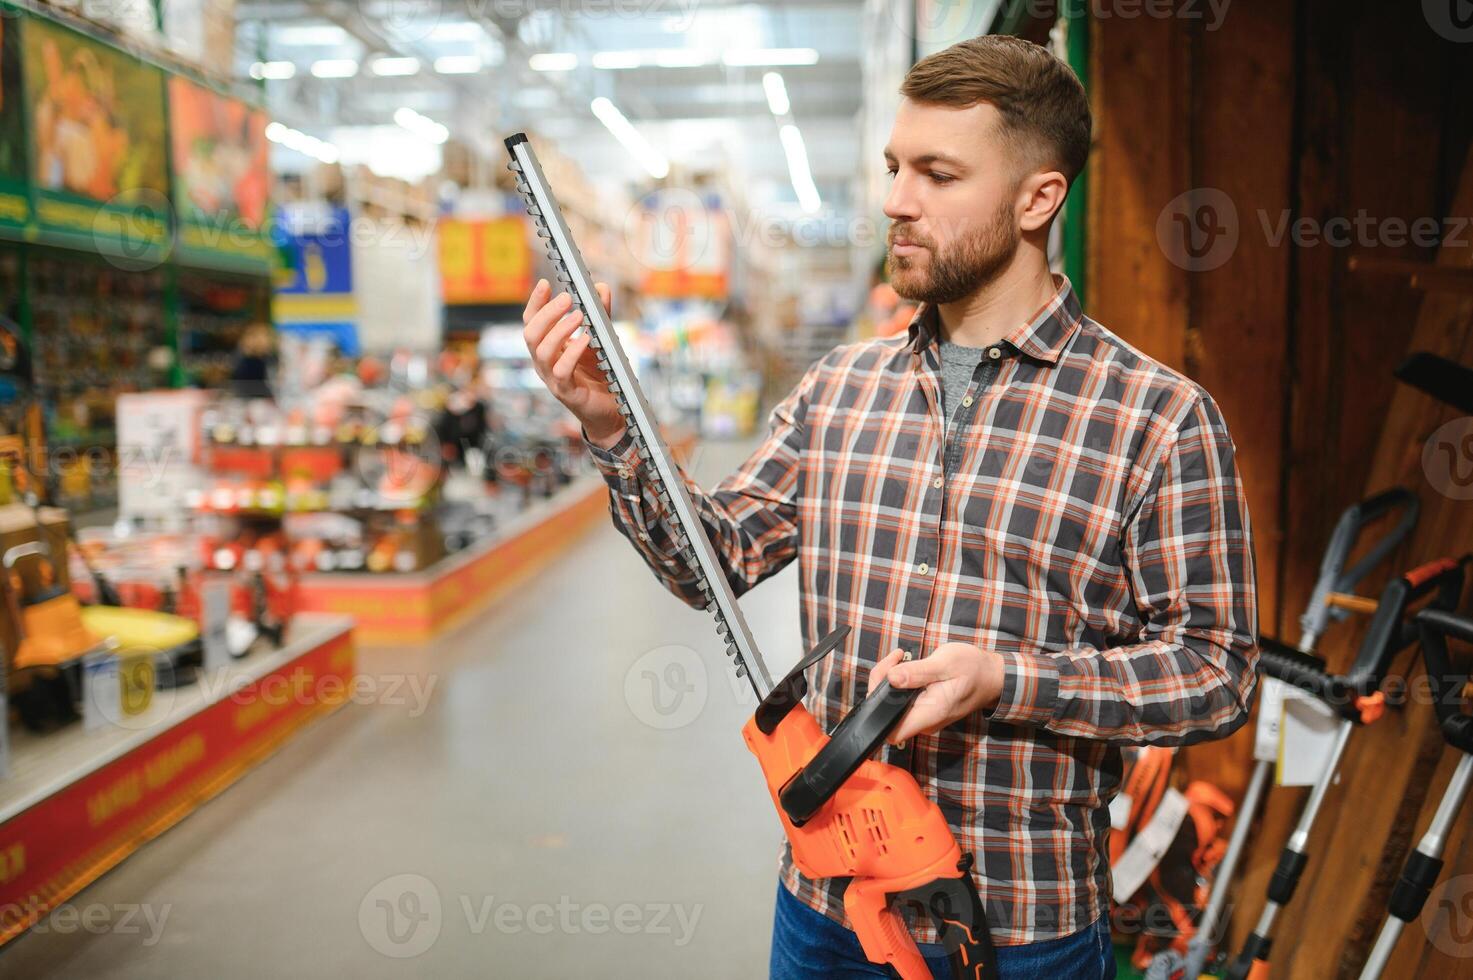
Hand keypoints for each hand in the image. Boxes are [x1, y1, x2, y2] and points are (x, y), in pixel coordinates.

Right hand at [522, 278, 625, 447]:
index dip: (536, 302)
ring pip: (542, 352)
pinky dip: (572, 354)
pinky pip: (561, 372)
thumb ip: (599, 314)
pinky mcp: (566, 393)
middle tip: (566, 298)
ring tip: (579, 316)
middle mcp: (544, 362)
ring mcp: (552, 378)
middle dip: (547, 313)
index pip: (532, 322)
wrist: (610, 408)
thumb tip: (599, 288)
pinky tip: (586, 340)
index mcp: (547, 347)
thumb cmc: (599, 373)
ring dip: (559, 330)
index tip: (545, 283)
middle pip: (531, 334)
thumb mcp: (600, 338)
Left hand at [868, 642, 1004, 744]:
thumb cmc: (973, 669)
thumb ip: (917, 672)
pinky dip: (899, 682)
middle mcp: (925, 722)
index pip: (891, 730)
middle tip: (895, 658)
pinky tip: (907, 666)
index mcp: (930, 714)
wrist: (991, 676)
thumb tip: (891, 678)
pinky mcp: (923, 710)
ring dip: (890, 680)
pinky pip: (902, 700)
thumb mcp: (946, 664)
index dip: (878, 706)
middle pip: (887, 713)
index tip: (886, 676)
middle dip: (882, 683)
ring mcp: (924, 717)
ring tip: (901, 657)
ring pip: (893, 705)